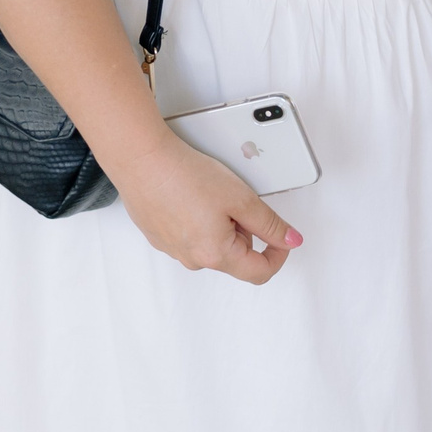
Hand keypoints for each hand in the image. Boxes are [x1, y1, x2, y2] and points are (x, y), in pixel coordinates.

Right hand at [112, 131, 302, 283]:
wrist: (141, 158)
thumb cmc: (184, 175)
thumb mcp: (242, 198)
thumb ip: (271, 225)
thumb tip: (291, 240)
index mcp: (215, 255)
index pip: (260, 272)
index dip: (278, 254)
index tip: (282, 238)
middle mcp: (192, 259)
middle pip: (235, 256)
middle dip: (244, 231)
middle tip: (235, 200)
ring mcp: (172, 249)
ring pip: (213, 245)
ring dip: (221, 225)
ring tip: (209, 195)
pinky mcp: (159, 236)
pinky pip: (190, 235)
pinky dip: (198, 220)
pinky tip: (191, 196)